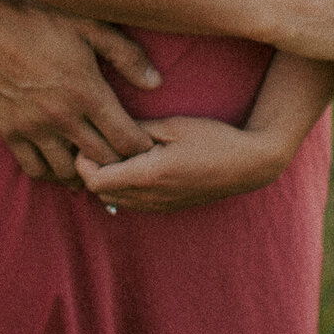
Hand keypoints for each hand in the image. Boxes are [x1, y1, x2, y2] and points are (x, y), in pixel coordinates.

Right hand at [0, 0, 160, 183]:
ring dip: (85, 172)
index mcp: (87, 93)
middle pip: (102, 161)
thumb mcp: (89, 26)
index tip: (146, 146)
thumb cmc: (38, 18)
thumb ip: (126, 54)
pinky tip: (60, 163)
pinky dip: (51, 172)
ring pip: (69, 172)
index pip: (126, 140)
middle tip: (127, 160)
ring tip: (94, 165)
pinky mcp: (10, 131)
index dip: (141, 148)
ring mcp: (34, 128)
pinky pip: (35, 168)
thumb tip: (156, 83)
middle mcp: (63, 117)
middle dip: (119, 164)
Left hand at [75, 115, 287, 212]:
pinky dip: (124, 186)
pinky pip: (132, 203)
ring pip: (114, 200)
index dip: (86, 161)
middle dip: (93, 169)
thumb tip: (106, 128)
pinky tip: (135, 163)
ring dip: (108, 178)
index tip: (91, 139)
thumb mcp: (173, 126)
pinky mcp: (167, 208)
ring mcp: (159, 206)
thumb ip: (137, 131)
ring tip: (118, 151)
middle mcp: (150, 198)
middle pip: (99, 193)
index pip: (95, 181)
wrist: (248, 164)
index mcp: (148, 175)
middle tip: (100, 141)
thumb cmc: (212, 139)